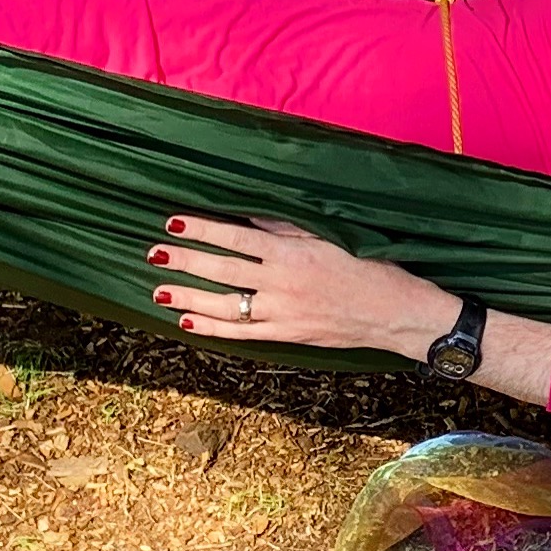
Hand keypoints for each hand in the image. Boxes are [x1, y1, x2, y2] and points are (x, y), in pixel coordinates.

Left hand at [145, 215, 454, 355]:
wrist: (396, 313)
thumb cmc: (369, 267)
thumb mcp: (328, 236)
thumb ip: (286, 227)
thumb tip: (249, 215)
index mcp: (292, 252)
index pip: (236, 237)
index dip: (203, 229)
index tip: (174, 222)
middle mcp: (282, 283)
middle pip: (223, 270)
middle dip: (186, 261)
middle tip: (153, 254)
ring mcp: (283, 313)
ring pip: (225, 307)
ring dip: (190, 298)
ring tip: (159, 292)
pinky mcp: (288, 335)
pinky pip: (243, 334)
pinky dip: (213, 330)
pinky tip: (190, 323)